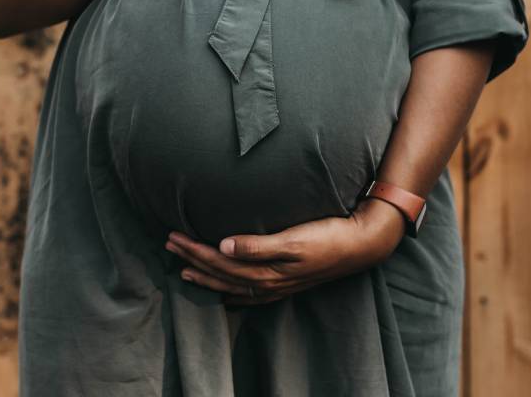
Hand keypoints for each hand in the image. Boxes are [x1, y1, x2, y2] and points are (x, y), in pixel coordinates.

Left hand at [164, 197, 406, 305]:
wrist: (361, 245)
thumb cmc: (328, 236)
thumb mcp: (294, 238)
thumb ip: (258, 245)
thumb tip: (223, 246)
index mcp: (266, 270)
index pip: (219, 262)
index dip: (194, 250)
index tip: (173, 237)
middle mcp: (268, 282)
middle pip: (221, 274)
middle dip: (192, 260)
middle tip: (169, 245)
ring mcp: (278, 286)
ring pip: (232, 285)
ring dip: (207, 276)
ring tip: (184, 269)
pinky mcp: (287, 283)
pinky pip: (251, 294)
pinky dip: (233, 293)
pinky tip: (225, 294)